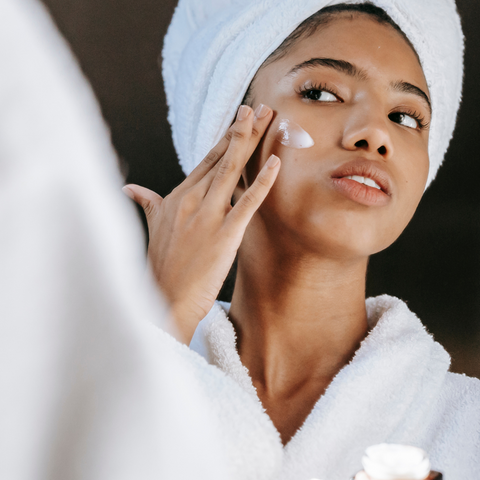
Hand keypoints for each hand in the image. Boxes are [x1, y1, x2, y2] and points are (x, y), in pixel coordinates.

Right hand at [123, 104, 279, 343]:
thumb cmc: (160, 266)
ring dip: (251, 141)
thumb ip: (147, 202)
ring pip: (233, 169)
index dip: (225, 138)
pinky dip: (263, 181)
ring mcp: (208, 215)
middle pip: (222, 157)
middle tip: (260, 106)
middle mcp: (192, 199)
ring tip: (267, 117)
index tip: (238, 118)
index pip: (206, 160)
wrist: (163, 299)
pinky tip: (277, 162)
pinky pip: (248, 202)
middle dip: (242, 130)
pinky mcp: (225, 234)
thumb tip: (129, 188)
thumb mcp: (153, 227)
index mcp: (178, 196)